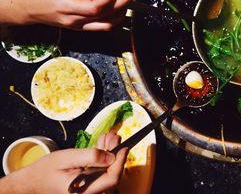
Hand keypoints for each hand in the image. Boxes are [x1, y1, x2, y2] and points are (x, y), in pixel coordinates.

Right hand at [0, 133, 127, 193]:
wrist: (32, 181)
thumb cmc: (45, 170)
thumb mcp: (67, 158)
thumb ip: (89, 156)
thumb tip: (111, 156)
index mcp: (83, 190)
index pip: (111, 179)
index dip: (120, 162)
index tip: (123, 148)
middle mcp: (88, 191)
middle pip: (111, 173)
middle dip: (115, 153)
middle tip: (115, 136)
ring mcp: (88, 187)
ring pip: (106, 169)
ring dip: (109, 152)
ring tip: (108, 136)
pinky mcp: (87, 181)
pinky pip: (99, 169)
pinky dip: (102, 155)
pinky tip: (102, 143)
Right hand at [1, 0, 137, 30]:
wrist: (26, 10)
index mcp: (67, 9)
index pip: (96, 8)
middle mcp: (75, 21)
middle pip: (106, 17)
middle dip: (124, 4)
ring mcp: (79, 27)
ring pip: (107, 25)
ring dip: (121, 12)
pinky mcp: (80, 28)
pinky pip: (101, 26)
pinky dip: (113, 17)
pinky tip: (118, 7)